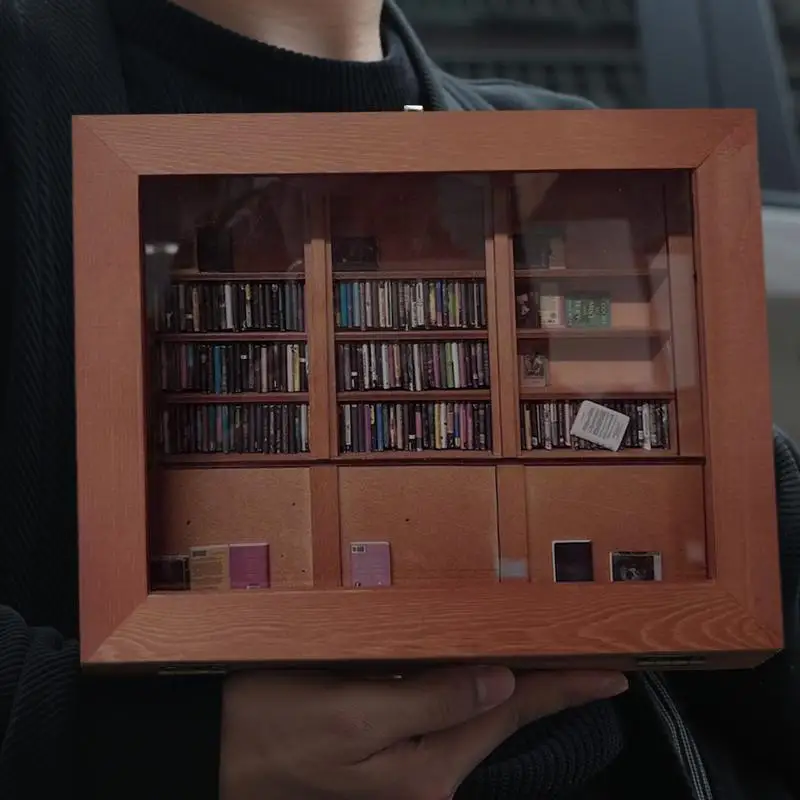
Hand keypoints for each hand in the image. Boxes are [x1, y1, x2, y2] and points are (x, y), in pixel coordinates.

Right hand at [219, 666, 628, 799]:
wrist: (214, 748)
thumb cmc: (271, 727)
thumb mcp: (348, 714)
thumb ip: (429, 700)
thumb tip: (500, 682)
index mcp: (425, 767)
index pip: (513, 713)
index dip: (566, 688)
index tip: (615, 672)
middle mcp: (426, 772)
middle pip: (504, 715)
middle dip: (549, 685)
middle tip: (593, 656)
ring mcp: (407, 765)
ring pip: (478, 713)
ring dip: (516, 684)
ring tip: (555, 660)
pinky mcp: (386, 751)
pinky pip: (446, 713)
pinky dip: (474, 687)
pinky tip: (487, 672)